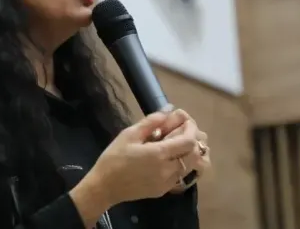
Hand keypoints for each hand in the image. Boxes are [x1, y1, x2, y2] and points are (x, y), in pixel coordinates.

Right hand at [84, 111, 199, 204]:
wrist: (104, 187)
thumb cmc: (114, 158)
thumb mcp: (129, 134)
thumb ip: (151, 121)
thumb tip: (169, 109)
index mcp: (159, 154)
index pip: (189, 141)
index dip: (191, 129)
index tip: (186, 120)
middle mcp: (168, 170)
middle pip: (195, 155)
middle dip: (193, 140)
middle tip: (182, 130)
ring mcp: (167, 182)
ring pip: (191, 167)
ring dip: (189, 153)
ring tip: (178, 143)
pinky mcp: (164, 190)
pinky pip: (181, 175)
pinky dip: (182, 164)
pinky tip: (170, 157)